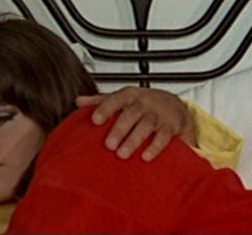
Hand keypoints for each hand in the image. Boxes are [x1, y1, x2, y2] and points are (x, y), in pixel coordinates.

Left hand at [76, 86, 195, 161]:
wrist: (173, 103)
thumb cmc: (142, 103)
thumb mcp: (121, 98)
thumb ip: (100, 101)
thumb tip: (78, 101)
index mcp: (129, 95)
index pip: (115, 99)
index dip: (104, 109)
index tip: (95, 120)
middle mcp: (144, 102)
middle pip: (131, 114)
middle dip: (119, 129)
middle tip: (108, 145)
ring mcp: (158, 114)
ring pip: (146, 126)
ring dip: (134, 140)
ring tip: (122, 154)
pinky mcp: (171, 126)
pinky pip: (164, 137)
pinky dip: (155, 147)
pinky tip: (145, 157)